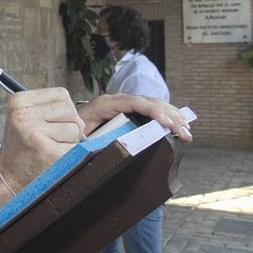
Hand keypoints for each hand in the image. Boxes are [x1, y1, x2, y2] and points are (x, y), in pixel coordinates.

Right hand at [0, 87, 84, 190]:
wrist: (10, 175)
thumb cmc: (24, 146)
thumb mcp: (28, 116)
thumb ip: (51, 104)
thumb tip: (103, 102)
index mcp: (18, 101)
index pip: (62, 94)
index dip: (63, 111)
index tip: (47, 123)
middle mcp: (23, 115)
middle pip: (70, 110)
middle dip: (69, 125)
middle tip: (49, 138)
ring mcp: (34, 133)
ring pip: (75, 128)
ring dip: (69, 141)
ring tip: (50, 147)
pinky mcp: (48, 151)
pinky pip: (77, 147)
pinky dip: (71, 154)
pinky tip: (54, 157)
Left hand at [78, 93, 192, 141]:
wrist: (65, 124)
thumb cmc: (71, 132)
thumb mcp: (77, 137)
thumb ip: (87, 142)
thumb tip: (99, 151)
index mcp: (106, 103)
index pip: (135, 102)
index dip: (153, 111)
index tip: (167, 124)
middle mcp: (118, 101)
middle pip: (150, 102)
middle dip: (170, 116)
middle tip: (185, 133)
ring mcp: (126, 105)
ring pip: (155, 104)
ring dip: (173, 117)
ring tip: (187, 131)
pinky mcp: (131, 112)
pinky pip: (153, 110)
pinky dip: (168, 116)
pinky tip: (181, 125)